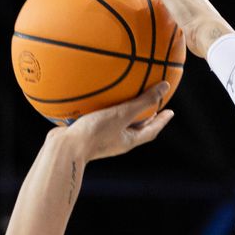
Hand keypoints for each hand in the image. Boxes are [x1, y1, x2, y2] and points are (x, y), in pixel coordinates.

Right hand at [54, 82, 174, 161]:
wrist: (64, 148)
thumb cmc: (96, 133)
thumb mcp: (123, 114)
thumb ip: (143, 101)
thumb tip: (165, 87)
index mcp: (128, 141)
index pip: (151, 130)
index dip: (162, 121)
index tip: (170, 112)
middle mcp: (116, 141)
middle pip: (136, 128)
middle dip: (145, 117)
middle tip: (152, 106)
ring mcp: (101, 138)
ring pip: (117, 123)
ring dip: (124, 113)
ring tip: (126, 100)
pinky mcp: (87, 133)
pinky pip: (99, 119)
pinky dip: (103, 109)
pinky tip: (96, 98)